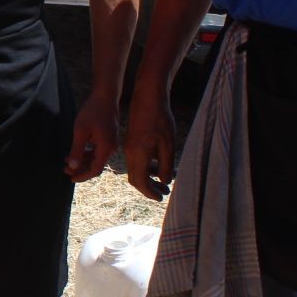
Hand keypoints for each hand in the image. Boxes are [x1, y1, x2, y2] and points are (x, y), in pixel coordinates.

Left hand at [64, 95, 118, 182]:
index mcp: (106, 148)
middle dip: (80, 169)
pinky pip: (98, 151)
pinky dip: (87, 153)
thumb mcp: (81, 131)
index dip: (82, 176)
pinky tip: (76, 151)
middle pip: (96, 165)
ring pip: (96, 158)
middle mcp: (111, 148)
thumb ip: (77, 150)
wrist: (105, 96)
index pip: (95, 170)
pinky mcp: (109, 138)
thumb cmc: (92, 111)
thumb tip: (73, 167)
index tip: (70, 178)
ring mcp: (111, 143)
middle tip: (65, 169)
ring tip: (67, 161)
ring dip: (82, 161)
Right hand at [122, 85, 176, 200]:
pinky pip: (137, 160)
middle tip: (164, 193)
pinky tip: (161, 166)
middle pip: (136, 178)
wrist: (147, 98)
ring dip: (150, 178)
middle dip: (149, 188)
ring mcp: (129, 147)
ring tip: (166, 181)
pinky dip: (148, 167)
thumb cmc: (160, 119)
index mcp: (138, 154)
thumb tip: (164, 181)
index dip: (150, 192)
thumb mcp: (168, 144)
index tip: (161, 198)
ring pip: (137, 169)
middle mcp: (130, 153)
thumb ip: (166, 165)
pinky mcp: (131, 142)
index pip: (140, 182)